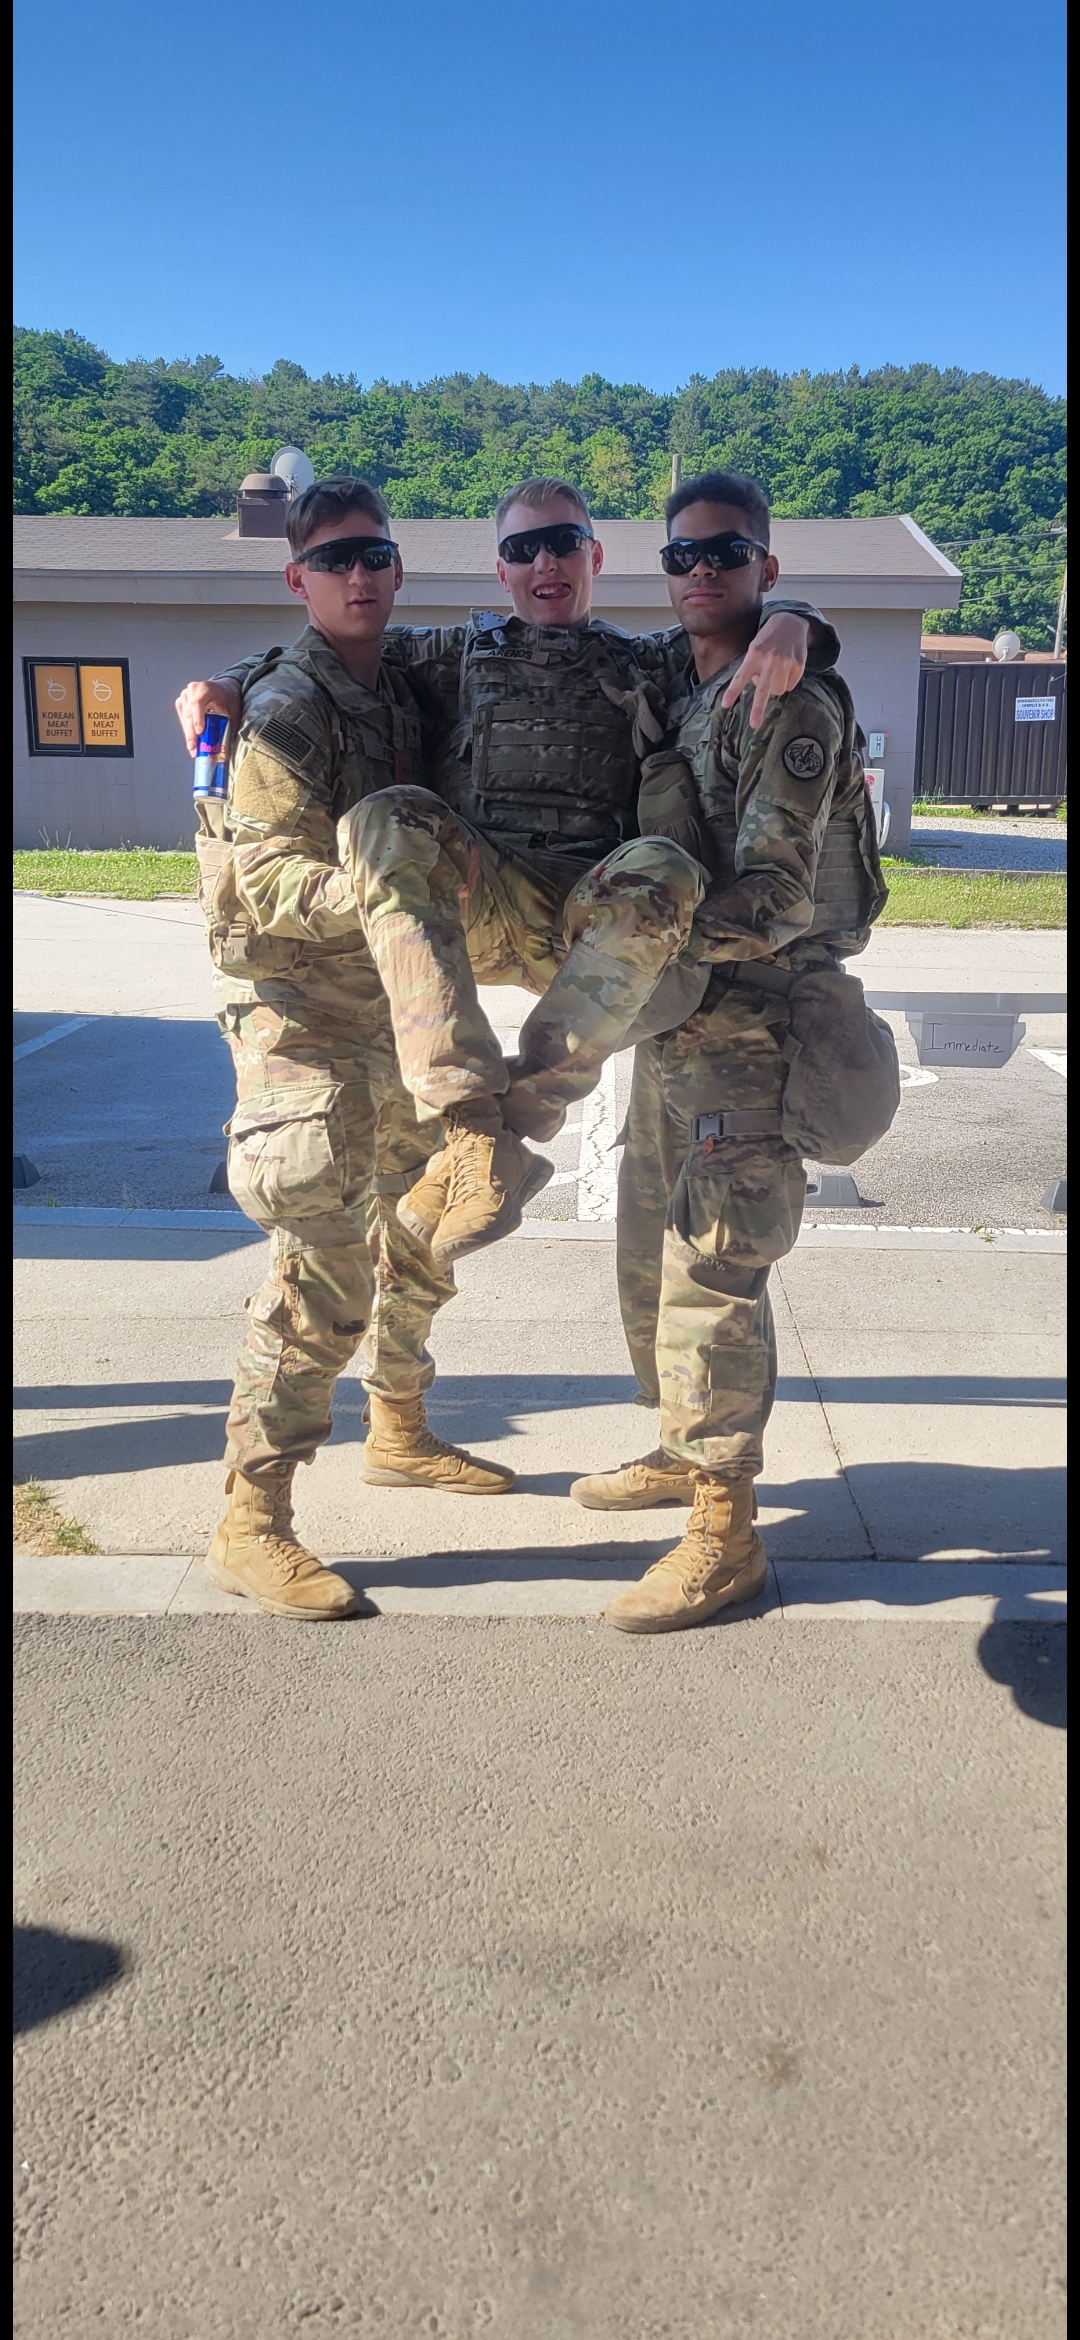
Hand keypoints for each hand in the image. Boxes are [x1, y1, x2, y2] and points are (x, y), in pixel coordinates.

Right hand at [174, 676, 241, 756]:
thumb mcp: (233, 710)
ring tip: (193, 749)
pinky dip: (187, 730)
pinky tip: (192, 741)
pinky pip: (183, 718)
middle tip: (194, 748)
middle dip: (191, 732)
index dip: (197, 718)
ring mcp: (185, 695)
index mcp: (206, 688)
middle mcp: (193, 689)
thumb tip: (225, 747)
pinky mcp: (182, 702)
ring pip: (185, 717)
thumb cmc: (230, 700)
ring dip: (189, 734)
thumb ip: (228, 724)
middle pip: (189, 712)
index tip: (200, 732)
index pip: (198, 703)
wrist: (225, 689)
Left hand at [721, 614, 809, 731]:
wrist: (791, 622)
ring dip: (775, 688)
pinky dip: (787, 682)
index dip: (733, 692)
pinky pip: (790, 685)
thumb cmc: (768, 638)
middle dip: (758, 709)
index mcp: (754, 654)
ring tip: (774, 675)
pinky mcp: (799, 666)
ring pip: (778, 690)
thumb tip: (756, 686)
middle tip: (754, 725)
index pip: (740, 677)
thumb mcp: (755, 647)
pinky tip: (786, 670)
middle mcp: (770, 660)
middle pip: (763, 691)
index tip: (725, 704)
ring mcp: (786, 663)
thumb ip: (753, 666)